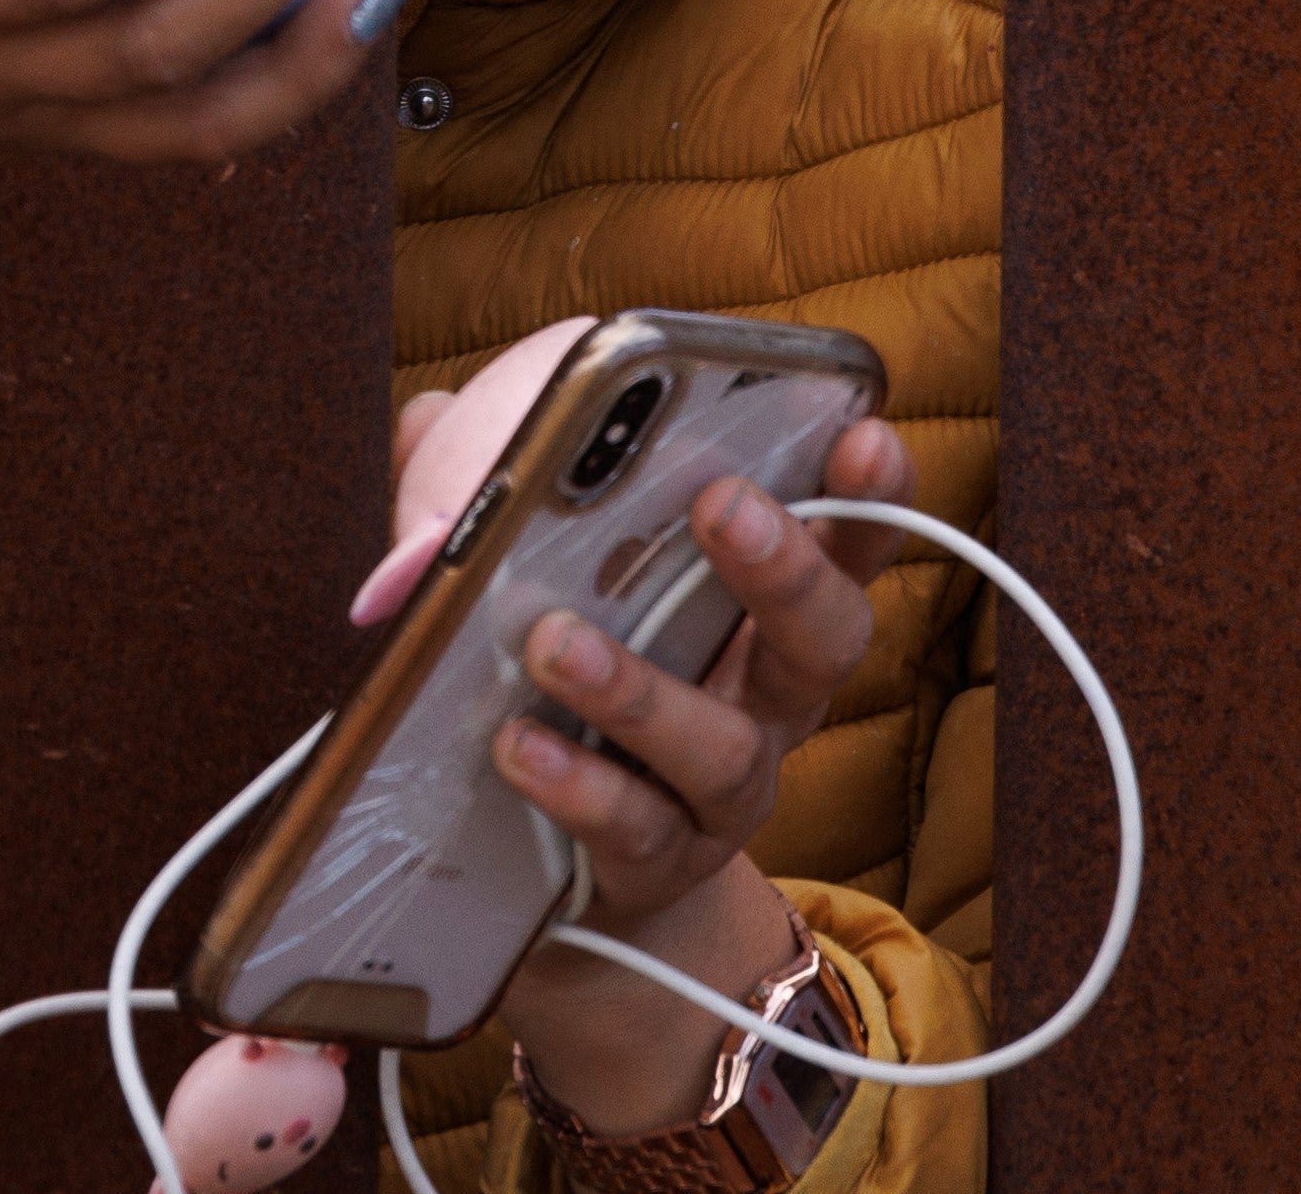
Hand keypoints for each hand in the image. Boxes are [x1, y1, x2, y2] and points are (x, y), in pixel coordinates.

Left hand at [486, 416, 915, 1137]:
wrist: (571, 882)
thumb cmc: (574, 683)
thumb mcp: (545, 575)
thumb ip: (495, 487)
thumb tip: (430, 418)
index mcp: (763, 609)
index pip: (847, 540)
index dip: (870, 490)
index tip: (863, 437)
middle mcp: (770, 701)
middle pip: (827, 638)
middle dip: (785, 568)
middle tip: (720, 505)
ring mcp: (724, 795)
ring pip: (725, 750)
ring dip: (642, 692)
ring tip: (556, 643)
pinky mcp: (659, 870)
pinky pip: (634, 831)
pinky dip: (578, 786)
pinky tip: (519, 746)